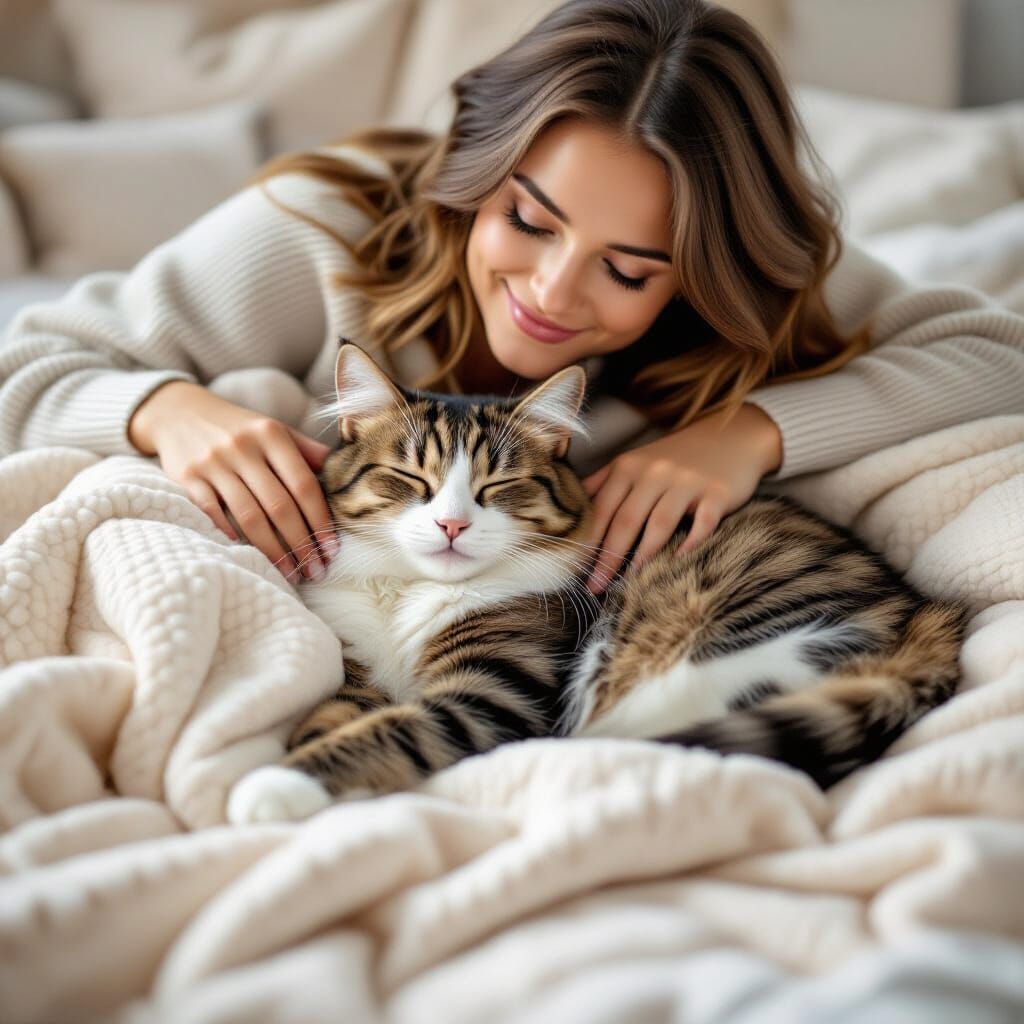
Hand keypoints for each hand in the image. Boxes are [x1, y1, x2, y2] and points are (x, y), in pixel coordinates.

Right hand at [128, 380, 337, 580]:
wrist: (179, 411)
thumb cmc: (239, 428)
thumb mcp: (274, 429)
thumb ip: (307, 451)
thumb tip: (343, 476)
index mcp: (272, 435)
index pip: (303, 485)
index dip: (320, 520)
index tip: (331, 548)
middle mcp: (243, 447)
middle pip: (279, 506)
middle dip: (301, 543)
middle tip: (315, 570)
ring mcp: (213, 462)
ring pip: (249, 516)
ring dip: (273, 550)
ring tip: (289, 572)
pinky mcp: (187, 476)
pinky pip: (212, 512)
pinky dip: (230, 534)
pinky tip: (248, 554)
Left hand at [580, 402, 781, 593]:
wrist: (730, 435)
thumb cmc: (674, 458)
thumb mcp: (635, 462)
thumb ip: (603, 483)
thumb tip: (569, 512)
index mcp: (628, 467)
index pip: (602, 509)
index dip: (588, 541)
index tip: (576, 570)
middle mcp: (654, 473)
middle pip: (626, 520)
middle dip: (608, 557)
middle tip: (596, 586)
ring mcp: (687, 482)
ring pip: (660, 522)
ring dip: (643, 554)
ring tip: (631, 580)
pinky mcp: (717, 493)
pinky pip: (703, 521)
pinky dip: (692, 542)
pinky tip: (679, 559)